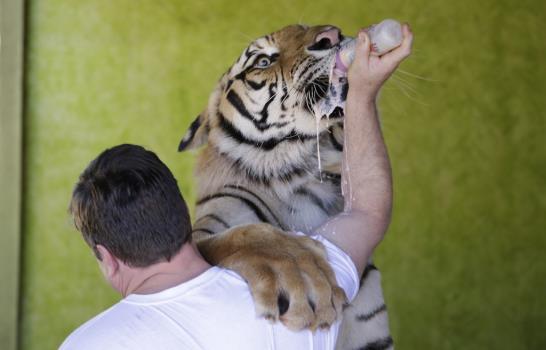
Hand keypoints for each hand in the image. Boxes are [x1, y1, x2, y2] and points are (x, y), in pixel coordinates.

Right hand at [197, 223, 346, 330]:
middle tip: (314, 328)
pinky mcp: (253, 263)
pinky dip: (269, 309)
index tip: (332, 319)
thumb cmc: (264, 254)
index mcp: (307, 250)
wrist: (230, 241)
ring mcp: (275, 258)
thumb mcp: (293, 251)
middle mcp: (295, 254)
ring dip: (298, 315)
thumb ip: (313, 265)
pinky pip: (267, 291)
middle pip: (319, 288)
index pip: (330, 278)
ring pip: (298, 291)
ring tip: (291, 326)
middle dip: (321, 313)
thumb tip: (340, 298)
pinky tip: (269, 319)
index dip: (334, 301)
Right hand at [348, 23, 412, 99]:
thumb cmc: (361, 82)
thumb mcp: (359, 65)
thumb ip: (362, 49)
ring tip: (368, 31)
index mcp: (390, 63)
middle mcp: (391, 61)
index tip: (404, 25)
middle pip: (398, 42)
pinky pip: (384, 47)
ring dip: (382, 35)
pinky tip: (367, 39)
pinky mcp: (382, 60)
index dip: (407, 35)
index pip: (405, 49)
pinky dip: (377, 40)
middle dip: (390, 31)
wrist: (361, 93)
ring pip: (390, 43)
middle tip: (376, 26)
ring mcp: (387, 60)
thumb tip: (363, 32)